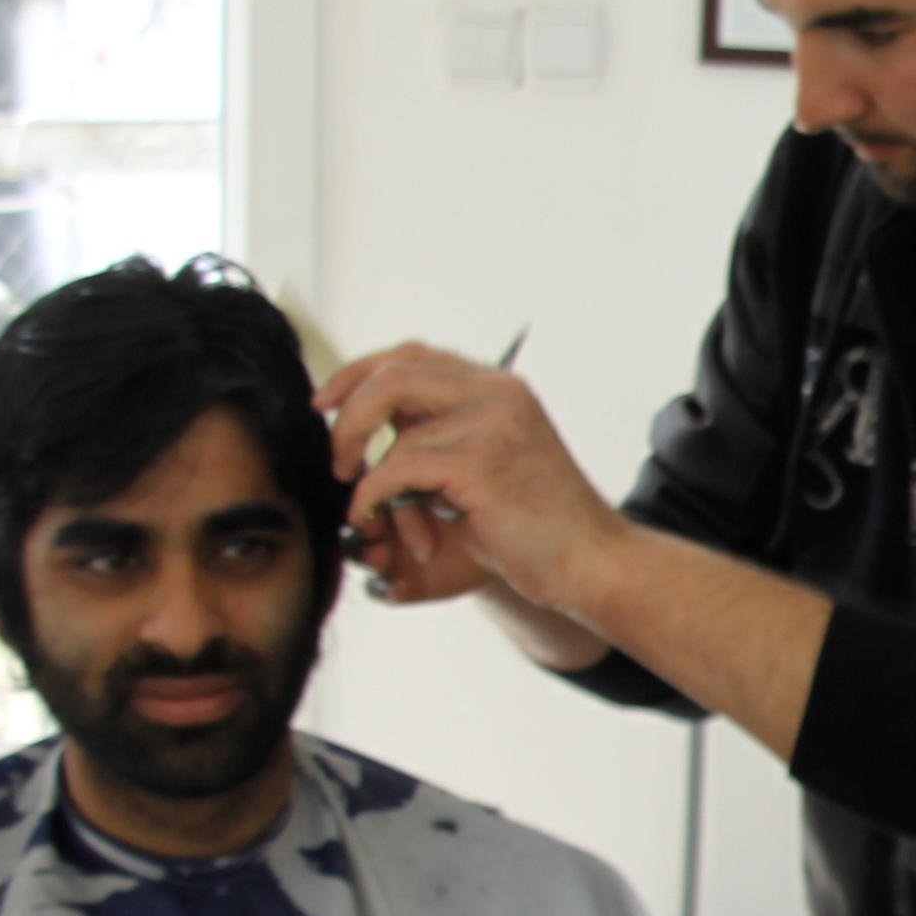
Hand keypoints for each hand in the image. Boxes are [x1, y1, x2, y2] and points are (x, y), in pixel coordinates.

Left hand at [315, 344, 623, 616]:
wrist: (592, 560)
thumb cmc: (537, 524)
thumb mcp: (486, 461)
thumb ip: (440, 431)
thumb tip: (364, 419)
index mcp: (498, 387)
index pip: (411, 355)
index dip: (357, 373)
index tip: (323, 403)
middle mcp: (497, 394)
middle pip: (392, 375)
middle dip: (346, 415)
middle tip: (337, 460)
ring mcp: (492, 424)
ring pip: (392, 434)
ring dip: (369, 481)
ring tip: (377, 517)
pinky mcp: (481, 463)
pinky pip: (396, 470)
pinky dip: (372, 498)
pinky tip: (374, 518)